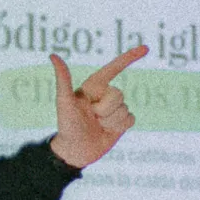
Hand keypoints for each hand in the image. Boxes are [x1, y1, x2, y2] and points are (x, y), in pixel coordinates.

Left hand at [49, 44, 147, 168]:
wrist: (75, 151)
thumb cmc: (67, 125)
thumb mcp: (64, 102)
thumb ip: (62, 79)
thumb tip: (53, 55)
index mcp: (94, 85)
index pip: (114, 67)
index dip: (130, 57)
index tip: (146, 48)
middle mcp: (105, 94)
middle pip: (119, 94)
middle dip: (105, 109)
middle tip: (91, 117)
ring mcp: (114, 108)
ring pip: (125, 109)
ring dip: (110, 121)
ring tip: (97, 126)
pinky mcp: (122, 122)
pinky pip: (131, 119)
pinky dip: (120, 127)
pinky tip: (108, 131)